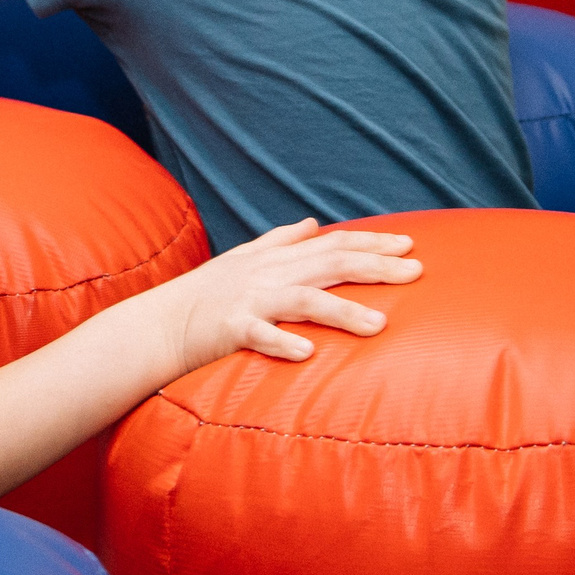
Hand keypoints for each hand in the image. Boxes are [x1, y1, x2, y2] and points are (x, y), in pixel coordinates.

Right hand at [159, 219, 420, 370]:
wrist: (158, 325)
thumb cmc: (205, 296)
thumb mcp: (243, 259)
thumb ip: (280, 240)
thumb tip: (312, 223)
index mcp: (274, 258)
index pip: (332, 243)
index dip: (371, 242)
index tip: (410, 244)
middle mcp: (267, 274)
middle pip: (329, 263)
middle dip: (375, 266)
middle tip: (416, 271)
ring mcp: (249, 300)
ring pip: (302, 299)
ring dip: (342, 310)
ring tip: (380, 325)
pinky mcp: (229, 329)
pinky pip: (259, 334)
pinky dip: (283, 341)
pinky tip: (309, 352)